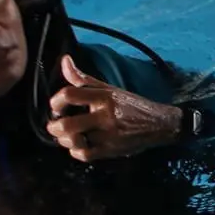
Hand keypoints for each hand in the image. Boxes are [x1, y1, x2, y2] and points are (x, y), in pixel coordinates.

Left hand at [45, 54, 183, 162]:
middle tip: (55, 126)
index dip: (56, 101)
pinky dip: (77, 152)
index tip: (57, 106)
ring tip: (68, 137)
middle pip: (67, 124)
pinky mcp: (113, 149)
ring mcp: (109, 134)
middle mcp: (106, 115)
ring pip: (74, 141)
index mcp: (104, 96)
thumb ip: (83, 78)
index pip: (69, 94)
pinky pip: (86, 155)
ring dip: (65, 140)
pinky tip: (80, 146)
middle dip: (54, 127)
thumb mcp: (109, 88)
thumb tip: (64, 60)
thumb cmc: (132, 105)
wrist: (160, 124)